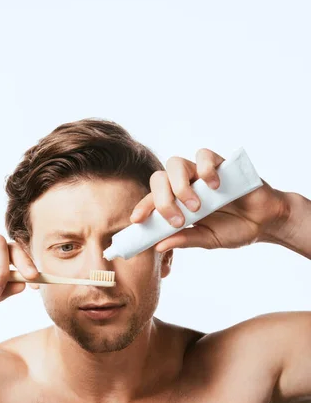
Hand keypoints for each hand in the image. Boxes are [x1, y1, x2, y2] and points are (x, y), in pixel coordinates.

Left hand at [129, 148, 289, 251]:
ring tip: (197, 206)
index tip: (137, 220)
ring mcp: (201, 174)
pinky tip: (214, 186)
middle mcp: (185, 185)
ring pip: (176, 164)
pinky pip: (204, 155)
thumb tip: (158, 246)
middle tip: (178, 220)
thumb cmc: (234, 229)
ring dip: (180, 186)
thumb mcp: (207, 240)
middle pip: (159, 179)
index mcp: (177, 204)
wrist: (264, 222)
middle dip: (162, 200)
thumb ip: (185, 240)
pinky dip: (205, 169)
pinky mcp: (220, 163)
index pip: (152, 201)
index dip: (142, 208)